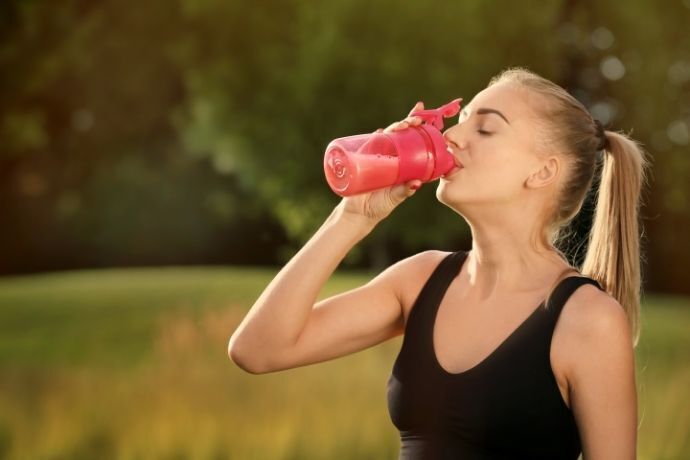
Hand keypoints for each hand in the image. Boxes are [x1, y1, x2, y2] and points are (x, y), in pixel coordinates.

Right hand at [334, 102, 424, 226]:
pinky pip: (369, 143)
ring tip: (404, 125)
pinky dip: (376, 137)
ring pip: (388, 135)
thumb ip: (404, 190)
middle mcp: (390, 156)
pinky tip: (381, 132)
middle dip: (409, 121)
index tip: (430, 119)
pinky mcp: (363, 158)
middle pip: (401, 133)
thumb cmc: (380, 205)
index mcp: (402, 163)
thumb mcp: (395, 197)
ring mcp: (376, 155)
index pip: (413, 141)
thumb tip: (417, 183)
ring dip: (396, 127)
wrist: (358, 213)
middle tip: (417, 119)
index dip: (420, 129)